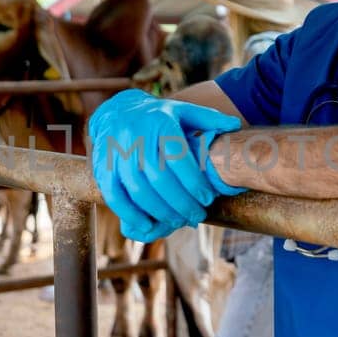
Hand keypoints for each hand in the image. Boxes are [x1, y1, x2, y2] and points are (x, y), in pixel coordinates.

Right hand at [88, 89, 243, 240]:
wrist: (117, 111)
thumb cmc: (158, 117)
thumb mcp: (183, 111)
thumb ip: (209, 119)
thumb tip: (235, 125)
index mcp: (159, 122)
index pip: (178, 158)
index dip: (194, 182)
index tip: (207, 199)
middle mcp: (135, 136)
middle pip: (159, 179)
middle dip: (180, 203)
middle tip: (196, 216)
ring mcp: (116, 153)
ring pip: (138, 190)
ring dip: (160, 212)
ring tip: (177, 222)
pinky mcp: (102, 168)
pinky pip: (114, 196)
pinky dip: (130, 214)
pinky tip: (147, 225)